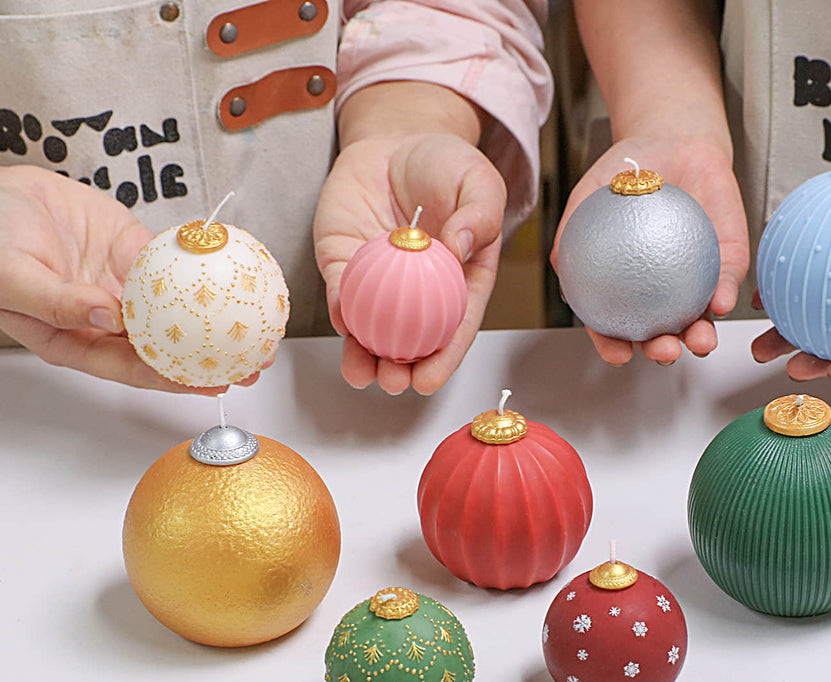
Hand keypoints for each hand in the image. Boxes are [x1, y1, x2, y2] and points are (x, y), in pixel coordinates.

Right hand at [0, 165, 240, 392]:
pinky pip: (171, 266)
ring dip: (214, 321)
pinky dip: (201, 273)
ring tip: (255, 329)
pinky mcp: (133, 253)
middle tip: (251, 364)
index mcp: (76, 339)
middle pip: (165, 348)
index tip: (213, 382)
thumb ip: (59, 304)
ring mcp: (123, 288)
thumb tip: (107, 317)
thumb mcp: (13, 277)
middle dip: (209, 359)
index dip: (174, 379)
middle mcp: (105, 320)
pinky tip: (232, 281)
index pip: (134, 369)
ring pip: (176, 311)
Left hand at [314, 132, 504, 394]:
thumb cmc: (447, 164)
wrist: (398, 139)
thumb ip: (480, 216)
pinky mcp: (343, 262)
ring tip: (362, 374)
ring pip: (368, 328)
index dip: (442, 361)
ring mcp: (378, 282)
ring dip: (363, 356)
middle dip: (399, 370)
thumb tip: (459, 248)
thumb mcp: (480, 183)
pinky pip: (339, 291)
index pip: (452, 330)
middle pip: (409, 341)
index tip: (428, 381)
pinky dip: (339, 309)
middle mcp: (417, 292)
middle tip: (393, 380)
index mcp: (458, 284)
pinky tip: (341, 322)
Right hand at [551, 135, 748, 365]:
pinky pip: (727, 280)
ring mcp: (697, 279)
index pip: (615, 325)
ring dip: (700, 336)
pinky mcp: (729, 260)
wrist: (674, 136)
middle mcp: (661, 291)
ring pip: (700, 318)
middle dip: (663, 350)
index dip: (614, 346)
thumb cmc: (628, 169)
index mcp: (625, 286)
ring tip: (699, 340)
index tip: (618, 354)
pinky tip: (722, 300)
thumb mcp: (589, 195)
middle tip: (663, 350)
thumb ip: (572, 232)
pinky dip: (725, 294)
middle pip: (661, 332)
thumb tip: (562, 269)